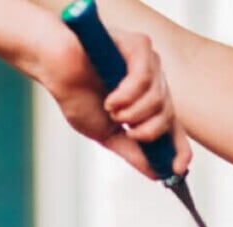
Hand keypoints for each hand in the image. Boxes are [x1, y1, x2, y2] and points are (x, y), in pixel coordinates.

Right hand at [32, 26, 190, 178]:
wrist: (52, 64)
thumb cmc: (76, 94)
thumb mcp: (106, 134)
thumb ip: (133, 152)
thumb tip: (157, 174)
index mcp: (147, 103)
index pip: (174, 128)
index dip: (180, 150)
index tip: (178, 170)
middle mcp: (153, 82)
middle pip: (169, 116)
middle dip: (148, 131)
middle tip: (127, 129)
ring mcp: (149, 63)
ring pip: (159, 99)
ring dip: (132, 112)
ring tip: (111, 107)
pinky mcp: (139, 46)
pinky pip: (145, 78)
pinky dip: (128, 93)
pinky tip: (111, 98)